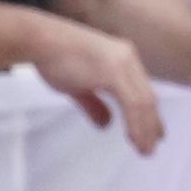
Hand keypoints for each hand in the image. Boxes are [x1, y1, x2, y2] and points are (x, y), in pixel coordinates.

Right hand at [25, 9, 165, 154]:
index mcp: (122, 57)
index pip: (143, 91)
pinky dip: (136, 124)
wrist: (36, 39)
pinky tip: (136, 140)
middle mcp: (127, 57)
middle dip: (151, 125)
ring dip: (145, 129)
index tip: (154, 134)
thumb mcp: (78, 86)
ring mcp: (122, 62)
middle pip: (148, 97)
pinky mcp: (114, 70)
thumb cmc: (52, 57)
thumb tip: (105, 124)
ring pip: (143, 103)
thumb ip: (94, 104)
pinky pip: (133, 103)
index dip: (149, 115)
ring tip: (145, 150)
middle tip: (151, 147)